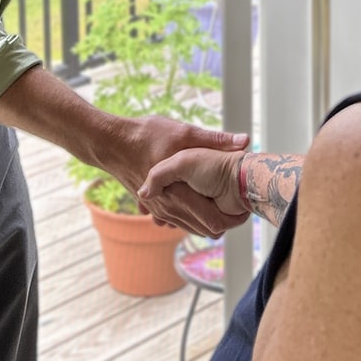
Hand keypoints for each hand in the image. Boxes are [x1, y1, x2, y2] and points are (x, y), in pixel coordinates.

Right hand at [111, 117, 248, 237]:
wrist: (113, 143)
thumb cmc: (148, 135)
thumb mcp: (184, 132)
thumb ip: (215, 139)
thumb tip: (245, 140)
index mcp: (179, 193)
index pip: (212, 221)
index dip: (233, 218)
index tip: (246, 210)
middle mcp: (167, 207)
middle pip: (203, 228)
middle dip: (224, 221)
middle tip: (241, 211)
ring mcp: (158, 209)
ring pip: (189, 226)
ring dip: (207, 221)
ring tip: (227, 210)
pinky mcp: (152, 205)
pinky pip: (175, 221)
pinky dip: (190, 218)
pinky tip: (200, 209)